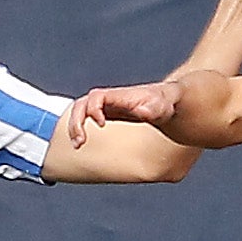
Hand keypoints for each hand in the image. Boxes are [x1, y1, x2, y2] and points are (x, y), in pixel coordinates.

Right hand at [60, 81, 181, 147]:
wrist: (167, 102)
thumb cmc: (165, 102)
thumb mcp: (163, 105)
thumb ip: (154, 108)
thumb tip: (142, 111)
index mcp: (120, 96)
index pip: (97, 96)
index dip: (93, 108)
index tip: (100, 123)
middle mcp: (109, 99)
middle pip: (82, 104)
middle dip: (76, 121)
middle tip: (80, 141)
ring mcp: (106, 106)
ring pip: (80, 111)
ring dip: (74, 127)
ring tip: (78, 144)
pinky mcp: (106, 114)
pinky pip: (85, 118)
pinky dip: (80, 129)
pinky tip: (81, 143)